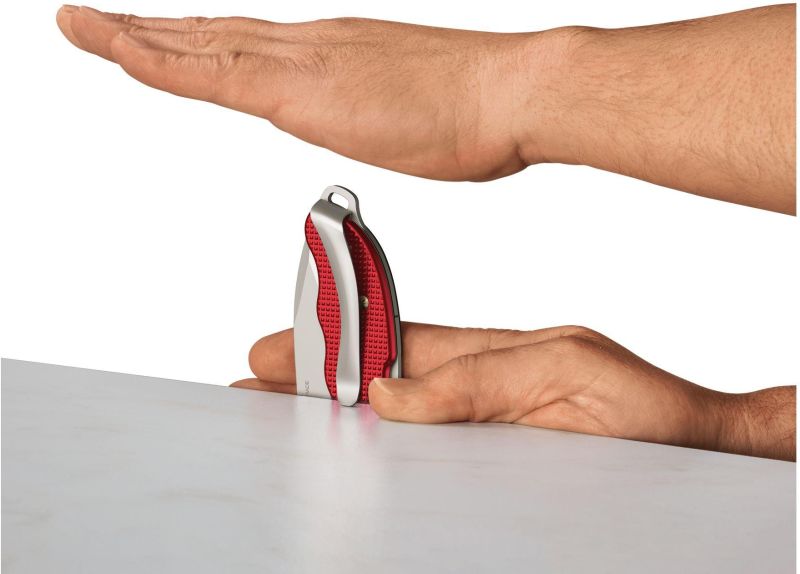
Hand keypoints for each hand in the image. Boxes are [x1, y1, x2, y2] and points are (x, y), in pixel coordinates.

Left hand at [57, 5, 794, 211]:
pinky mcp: (300, 91)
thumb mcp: (413, 109)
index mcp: (333, 53)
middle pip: (212, 34)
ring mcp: (301, 62)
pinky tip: (118, 51)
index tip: (163, 38)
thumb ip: (378, 113)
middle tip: (98, 21)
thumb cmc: (474, 106)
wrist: (509, 91)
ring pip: (198, 44)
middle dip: (151, 31)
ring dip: (138, 36)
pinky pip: (209, 73)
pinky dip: (158, 61)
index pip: (247, 43)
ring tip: (86, 26)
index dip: (197, 41)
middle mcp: (308, 45)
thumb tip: (370, 122)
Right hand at [234, 322, 795, 460]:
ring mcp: (477, 431)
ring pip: (392, 425)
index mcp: (487, 354)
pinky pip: (422, 468)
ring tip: (283, 432)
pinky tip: (351, 472)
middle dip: (314, 383)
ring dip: (337, 425)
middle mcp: (474, 392)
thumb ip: (480, 378)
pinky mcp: (488, 472)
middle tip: (255, 389)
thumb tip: (393, 391)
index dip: (334, 339)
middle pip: (376, 382)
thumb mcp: (567, 370)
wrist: (696, 454)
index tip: (278, 346)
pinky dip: (381, 465)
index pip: (391, 339)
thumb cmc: (644, 408)